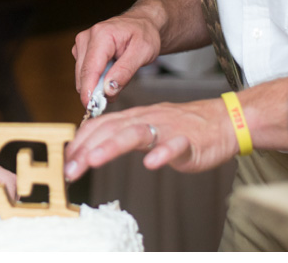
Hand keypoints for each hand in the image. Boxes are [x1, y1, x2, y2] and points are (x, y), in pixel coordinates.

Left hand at [63, 98, 236, 181]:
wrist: (222, 121)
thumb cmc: (181, 127)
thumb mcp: (145, 127)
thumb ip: (120, 134)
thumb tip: (90, 146)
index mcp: (133, 118)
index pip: (99, 126)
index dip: (80, 142)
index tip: (66, 160)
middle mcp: (145, 120)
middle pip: (111, 130)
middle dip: (87, 149)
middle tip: (70, 169)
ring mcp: (166, 129)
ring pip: (136, 134)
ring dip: (112, 146)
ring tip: (93, 160)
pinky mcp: (188, 141)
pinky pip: (175, 145)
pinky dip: (162, 153)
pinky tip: (151, 163)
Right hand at [72, 13, 161, 109]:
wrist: (142, 24)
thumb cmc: (144, 35)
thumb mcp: (143, 53)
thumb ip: (125, 72)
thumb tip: (108, 90)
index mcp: (101, 35)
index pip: (90, 68)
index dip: (89, 90)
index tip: (91, 107)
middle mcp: (86, 38)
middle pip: (83, 74)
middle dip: (95, 91)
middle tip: (113, 98)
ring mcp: (82, 44)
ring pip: (82, 75)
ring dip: (96, 85)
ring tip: (117, 81)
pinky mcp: (81, 50)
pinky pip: (84, 72)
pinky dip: (95, 79)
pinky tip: (109, 74)